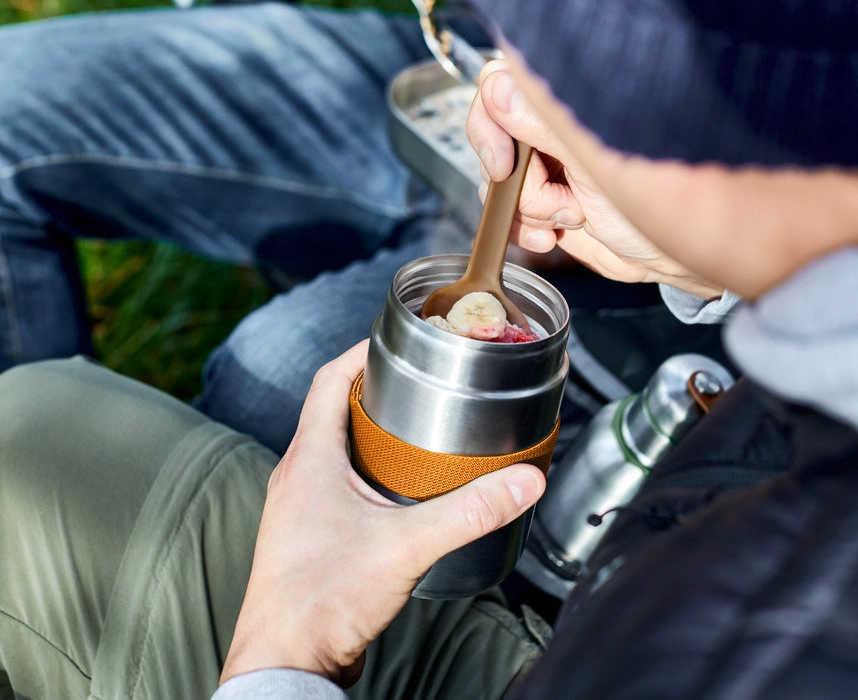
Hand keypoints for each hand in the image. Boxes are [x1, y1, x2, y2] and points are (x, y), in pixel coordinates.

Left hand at [219, 340, 544, 688]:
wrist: (284, 665)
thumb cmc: (323, 601)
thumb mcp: (406, 547)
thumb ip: (467, 512)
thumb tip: (523, 482)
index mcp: (309, 459)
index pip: (329, 380)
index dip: (360, 354)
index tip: (393, 343)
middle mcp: (296, 474)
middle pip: (331, 409)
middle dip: (373, 390)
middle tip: (417, 383)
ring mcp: (297, 505)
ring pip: (331, 446)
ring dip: (367, 431)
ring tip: (414, 428)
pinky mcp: (306, 533)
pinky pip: (333, 481)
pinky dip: (363, 469)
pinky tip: (396, 489)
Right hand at [468, 61, 723, 298]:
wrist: (680, 249)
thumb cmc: (664, 198)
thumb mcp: (600, 160)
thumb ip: (544, 122)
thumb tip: (498, 86)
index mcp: (568, 98)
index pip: (496, 85)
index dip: (490, 128)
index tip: (505, 166)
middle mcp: (553, 123)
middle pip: (493, 142)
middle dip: (518, 184)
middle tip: (560, 203)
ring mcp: (548, 161)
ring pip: (499, 182)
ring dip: (529, 212)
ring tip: (574, 219)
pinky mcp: (546, 197)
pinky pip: (510, 212)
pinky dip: (527, 230)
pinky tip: (556, 235)